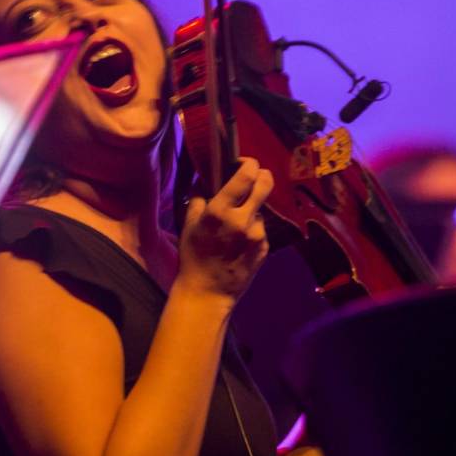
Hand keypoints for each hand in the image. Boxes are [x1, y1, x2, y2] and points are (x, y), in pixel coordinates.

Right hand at [176, 157, 273, 300]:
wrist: (208, 293)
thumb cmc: (193, 257)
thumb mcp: (188, 223)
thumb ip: (200, 197)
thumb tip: (207, 177)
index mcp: (221, 211)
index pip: (246, 175)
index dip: (248, 163)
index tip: (242, 162)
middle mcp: (243, 220)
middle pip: (266, 184)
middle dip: (261, 174)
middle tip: (252, 177)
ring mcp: (258, 235)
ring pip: (260, 209)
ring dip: (250, 210)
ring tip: (235, 226)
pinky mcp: (265, 248)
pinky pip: (261, 229)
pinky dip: (251, 229)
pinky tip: (238, 243)